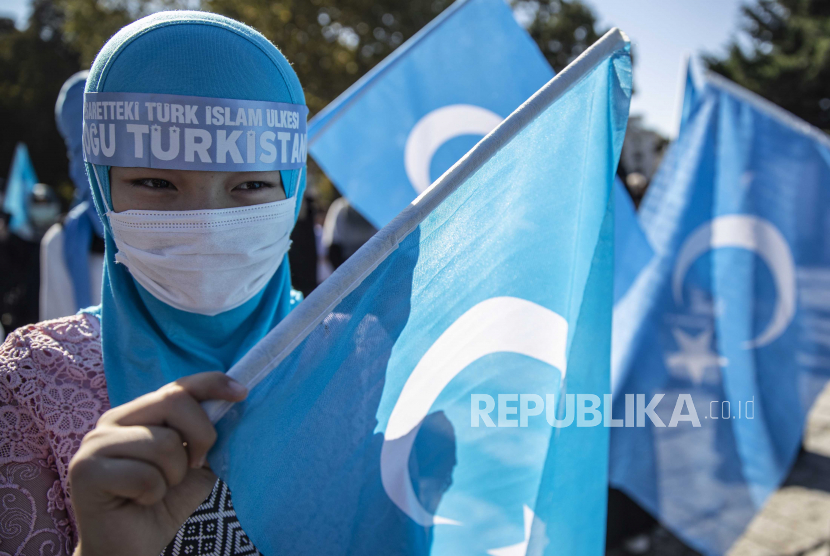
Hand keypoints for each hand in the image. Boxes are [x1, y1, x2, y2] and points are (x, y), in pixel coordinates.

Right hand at [69, 372, 247, 555]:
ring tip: (159, 489)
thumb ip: (208, 437)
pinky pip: (144, 475)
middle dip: (201, 435)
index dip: (212, 384)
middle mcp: (113, 419)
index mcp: (139, 412)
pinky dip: (154, 494)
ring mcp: (95, 443)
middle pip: (174, 401)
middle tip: (195, 466)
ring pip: (162, 442)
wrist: (129, 548)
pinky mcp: (85, 471)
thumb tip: (233, 407)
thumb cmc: (162, 503)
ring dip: (173, 476)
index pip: (178, 385)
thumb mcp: (197, 465)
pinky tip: (141, 502)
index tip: (242, 392)